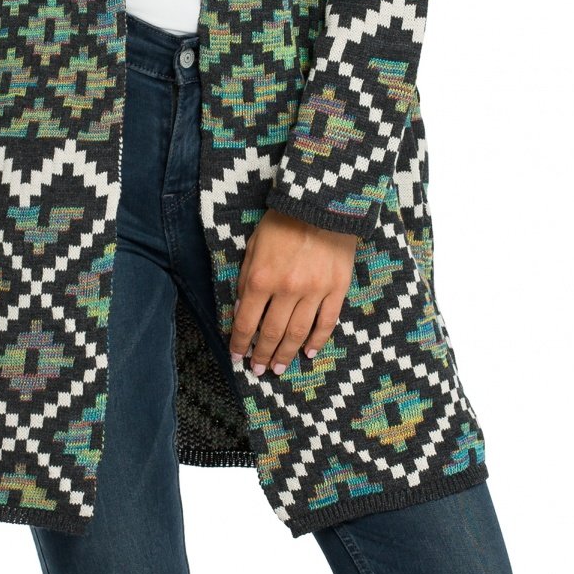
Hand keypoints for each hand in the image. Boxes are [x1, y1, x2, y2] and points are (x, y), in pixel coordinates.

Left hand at [229, 207, 357, 375]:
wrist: (321, 203)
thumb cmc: (282, 221)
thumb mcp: (254, 245)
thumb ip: (246, 278)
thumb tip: (240, 311)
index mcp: (261, 278)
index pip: (246, 322)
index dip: (239, 343)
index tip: (236, 357)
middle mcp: (286, 290)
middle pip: (272, 333)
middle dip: (261, 355)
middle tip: (257, 370)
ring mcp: (314, 291)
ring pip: (297, 333)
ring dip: (286, 354)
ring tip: (278, 368)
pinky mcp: (337, 289)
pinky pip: (326, 322)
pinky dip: (316, 341)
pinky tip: (308, 353)